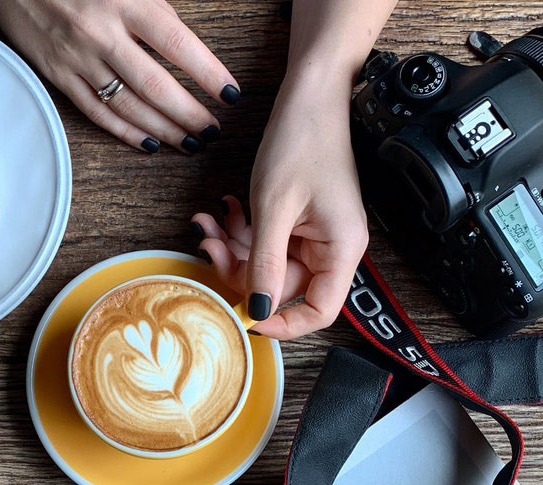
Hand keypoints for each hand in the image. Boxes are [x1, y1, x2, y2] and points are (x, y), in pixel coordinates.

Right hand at [0, 0, 240, 152]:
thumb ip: (155, 6)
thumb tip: (189, 42)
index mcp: (126, 0)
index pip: (178, 45)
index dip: (208, 73)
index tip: (231, 94)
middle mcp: (102, 33)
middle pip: (156, 86)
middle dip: (190, 113)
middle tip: (214, 130)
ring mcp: (77, 58)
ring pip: (129, 106)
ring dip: (164, 129)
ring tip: (191, 142)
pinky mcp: (57, 75)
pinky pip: (96, 111)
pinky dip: (125, 131)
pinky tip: (150, 143)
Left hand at [193, 75, 368, 338]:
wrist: (309, 96)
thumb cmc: (301, 142)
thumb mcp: (274, 208)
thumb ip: (264, 264)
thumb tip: (258, 311)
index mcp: (341, 249)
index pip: (319, 310)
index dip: (282, 323)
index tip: (244, 317)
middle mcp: (332, 247)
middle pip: (282, 285)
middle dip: (241, 269)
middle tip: (209, 246)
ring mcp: (314, 233)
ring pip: (266, 262)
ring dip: (234, 246)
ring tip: (209, 223)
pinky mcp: (297, 220)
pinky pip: (266, 240)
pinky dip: (242, 229)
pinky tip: (224, 209)